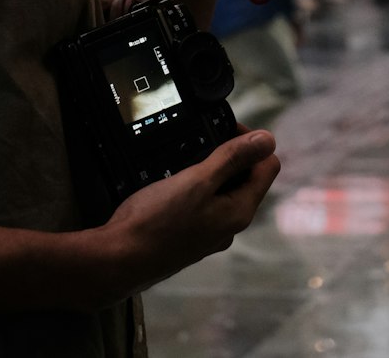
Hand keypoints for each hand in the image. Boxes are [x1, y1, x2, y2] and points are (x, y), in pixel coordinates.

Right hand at [92, 131, 279, 301]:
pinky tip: (177, 178)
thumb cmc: (157, 220)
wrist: (118, 258)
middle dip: (232, 154)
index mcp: (240, 211)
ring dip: (213, 168)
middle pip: (248, 177)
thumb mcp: (197, 180)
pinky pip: (206, 201)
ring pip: (225, 189)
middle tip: (203, 140)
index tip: (225, 130)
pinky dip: (198, 184)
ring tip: (188, 157)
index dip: (252, 142)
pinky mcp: (191, 235)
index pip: (268, 166)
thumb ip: (232, 159)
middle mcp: (231, 225)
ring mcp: (211, 232)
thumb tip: (269, 139)